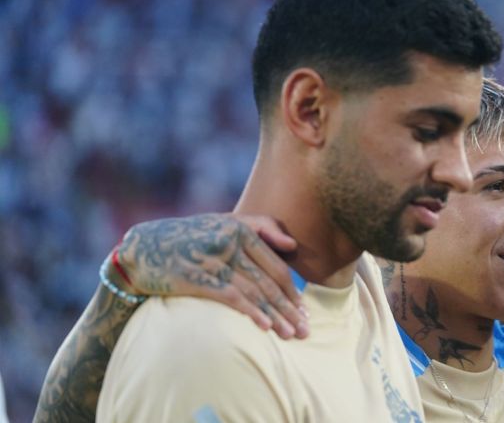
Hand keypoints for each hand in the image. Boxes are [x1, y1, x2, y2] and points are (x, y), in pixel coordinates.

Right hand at [107, 213, 308, 338]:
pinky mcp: (198, 278)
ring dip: (275, 317)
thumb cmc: (189, 237)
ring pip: (255, 292)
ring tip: (290, 335)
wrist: (142, 249)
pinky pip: (233, 297)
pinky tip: (265, 327)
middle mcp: (230, 243)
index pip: (276, 266)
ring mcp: (215, 260)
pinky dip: (251, 312)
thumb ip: (260, 226)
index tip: (303, 311)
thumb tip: (293, 247)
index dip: (292, 291)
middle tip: (305, 330)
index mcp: (240, 229)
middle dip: (289, 309)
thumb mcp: (223, 223)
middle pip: (269, 282)